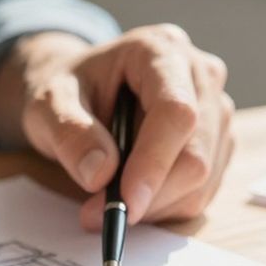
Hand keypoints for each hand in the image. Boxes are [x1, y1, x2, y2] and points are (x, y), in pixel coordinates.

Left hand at [0, 26, 233, 228]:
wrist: (81, 91)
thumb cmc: (68, 90)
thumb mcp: (48, 104)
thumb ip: (69, 132)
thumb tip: (101, 174)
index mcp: (161, 50)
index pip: (176, 111)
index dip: (154, 161)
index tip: (125, 202)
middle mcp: (200, 75)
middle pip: (196, 153)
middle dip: (150, 195)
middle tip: (97, 215)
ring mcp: (216, 110)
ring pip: (203, 179)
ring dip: (154, 205)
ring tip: (105, 201)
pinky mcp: (217, 143)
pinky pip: (202, 191)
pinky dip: (164, 207)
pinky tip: (132, 194)